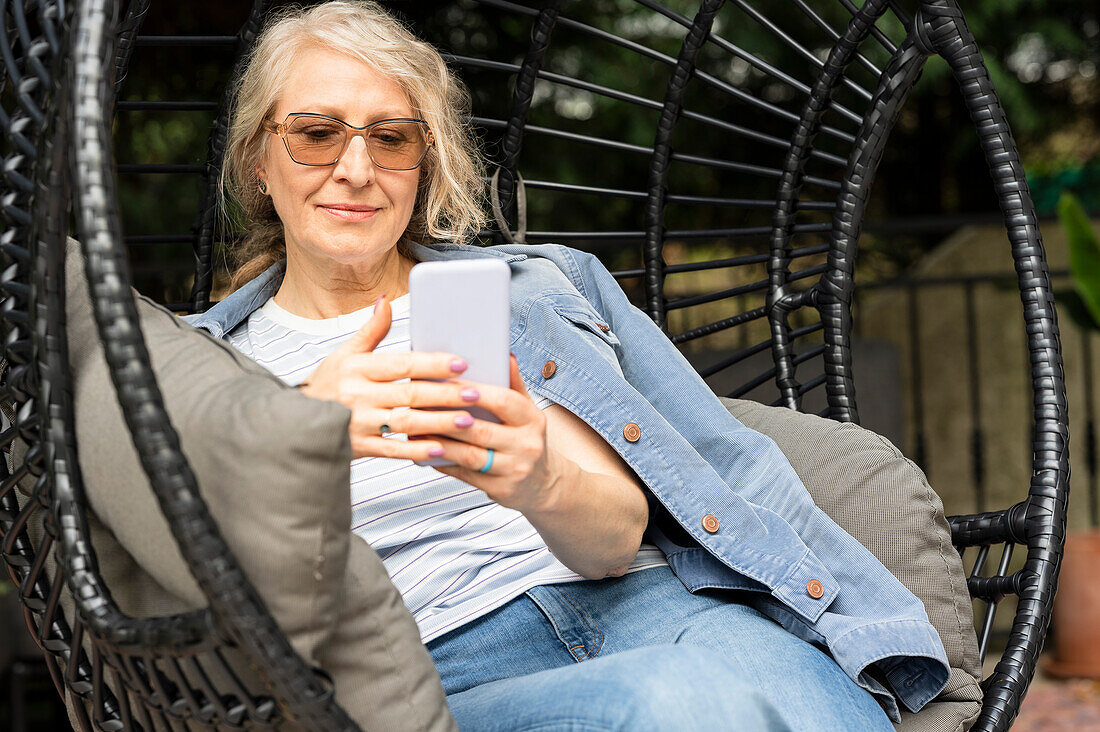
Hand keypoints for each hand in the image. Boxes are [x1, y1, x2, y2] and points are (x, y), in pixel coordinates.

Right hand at [297, 296, 486, 460]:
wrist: (292, 422)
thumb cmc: (327, 385)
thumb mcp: (344, 355)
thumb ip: (371, 331)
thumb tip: (386, 299)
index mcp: (357, 368)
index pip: (402, 364)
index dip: (432, 363)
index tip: (461, 363)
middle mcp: (358, 395)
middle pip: (409, 394)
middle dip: (444, 394)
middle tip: (475, 393)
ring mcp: (358, 424)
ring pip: (405, 423)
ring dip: (437, 423)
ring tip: (466, 421)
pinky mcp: (359, 448)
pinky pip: (392, 450)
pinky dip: (416, 451)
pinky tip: (441, 450)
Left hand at [427, 354, 565, 514]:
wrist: (542, 484)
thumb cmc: (525, 438)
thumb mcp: (526, 411)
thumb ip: (513, 384)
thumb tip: (504, 353)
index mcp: (533, 419)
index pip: (504, 402)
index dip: (478, 393)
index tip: (451, 384)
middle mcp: (527, 445)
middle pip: (481, 430)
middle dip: (448, 419)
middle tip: (419, 406)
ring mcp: (514, 470)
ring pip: (469, 455)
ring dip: (439, 443)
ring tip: (415, 431)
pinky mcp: (501, 490)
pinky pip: (464, 475)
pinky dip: (442, 463)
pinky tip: (423, 453)